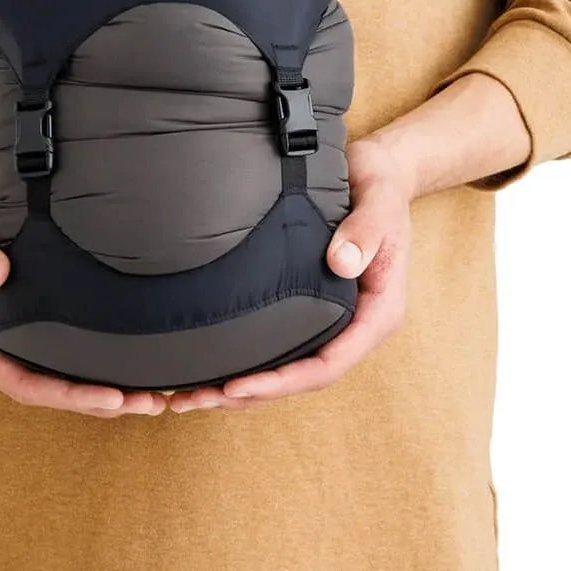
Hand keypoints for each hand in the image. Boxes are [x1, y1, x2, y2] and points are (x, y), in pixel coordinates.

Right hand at [0, 160, 167, 417]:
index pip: (19, 381)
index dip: (66, 394)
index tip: (111, 397)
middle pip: (43, 388)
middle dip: (94, 400)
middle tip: (149, 402)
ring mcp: (0, 332)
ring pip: (52, 374)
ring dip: (98, 388)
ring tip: (151, 395)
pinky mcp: (18, 314)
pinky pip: (55, 347)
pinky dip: (88, 358)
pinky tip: (125, 361)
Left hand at [167, 136, 412, 412]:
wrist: (380, 172)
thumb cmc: (379, 186)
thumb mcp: (378, 202)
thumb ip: (364, 233)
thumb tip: (340, 264)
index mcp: (378, 311)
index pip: (329, 363)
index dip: (282, 381)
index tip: (237, 386)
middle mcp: (357, 324)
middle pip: (303, 377)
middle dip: (252, 394)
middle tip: (196, 399)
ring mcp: (336, 318)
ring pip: (291, 368)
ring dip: (244, 386)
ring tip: (190, 395)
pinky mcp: (315, 305)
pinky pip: (284, 342)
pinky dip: (250, 358)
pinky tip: (213, 363)